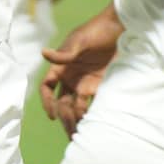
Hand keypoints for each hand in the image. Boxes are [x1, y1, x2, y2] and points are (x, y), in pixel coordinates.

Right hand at [39, 8, 122, 133]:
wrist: (120, 29)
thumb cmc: (96, 30)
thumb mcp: (79, 40)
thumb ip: (64, 53)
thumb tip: (43, 53)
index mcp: (61, 67)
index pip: (47, 87)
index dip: (47, 102)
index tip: (53, 115)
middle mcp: (71, 78)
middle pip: (61, 102)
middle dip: (64, 118)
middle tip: (71, 133)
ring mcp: (85, 83)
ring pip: (75, 106)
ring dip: (76, 120)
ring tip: (81, 134)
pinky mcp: (100, 86)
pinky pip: (93, 104)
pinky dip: (92, 115)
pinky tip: (95, 125)